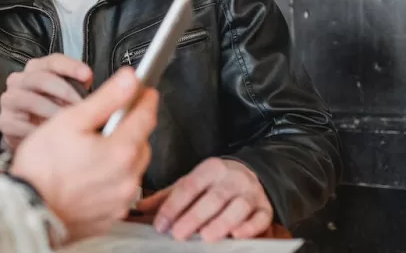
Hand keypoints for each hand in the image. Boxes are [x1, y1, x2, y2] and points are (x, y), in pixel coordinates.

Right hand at [0, 54, 92, 150]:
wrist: (27, 135)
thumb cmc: (50, 110)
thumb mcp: (65, 96)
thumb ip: (77, 85)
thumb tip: (88, 79)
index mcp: (35, 69)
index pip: (53, 61)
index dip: (71, 67)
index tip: (86, 75)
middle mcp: (19, 80)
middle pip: (42, 79)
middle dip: (66, 92)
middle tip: (82, 106)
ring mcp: (10, 100)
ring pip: (32, 101)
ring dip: (53, 112)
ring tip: (68, 123)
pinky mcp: (5, 121)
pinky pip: (23, 125)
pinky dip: (39, 131)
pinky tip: (51, 137)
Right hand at [10, 67, 157, 243]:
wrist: (28, 210)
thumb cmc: (42, 166)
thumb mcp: (71, 120)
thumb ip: (106, 98)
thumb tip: (131, 80)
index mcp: (121, 151)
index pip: (147, 116)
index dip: (145, 99)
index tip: (145, 91)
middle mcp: (128, 178)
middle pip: (142, 143)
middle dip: (132, 128)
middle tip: (112, 121)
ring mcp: (121, 200)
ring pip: (133, 168)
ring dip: (123, 155)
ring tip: (96, 150)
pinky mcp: (111, 215)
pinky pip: (121, 190)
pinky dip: (113, 179)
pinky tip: (91, 174)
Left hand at [137, 158, 272, 241]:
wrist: (249, 174)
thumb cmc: (213, 183)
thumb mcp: (190, 182)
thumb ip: (168, 196)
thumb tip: (140, 207)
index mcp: (209, 169)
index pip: (189, 186)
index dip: (174, 206)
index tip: (161, 224)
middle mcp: (231, 178)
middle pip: (213, 198)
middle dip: (194, 217)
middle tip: (179, 234)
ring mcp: (250, 193)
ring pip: (237, 207)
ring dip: (221, 223)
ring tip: (206, 236)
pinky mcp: (265, 208)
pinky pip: (260, 218)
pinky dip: (250, 227)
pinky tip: (237, 235)